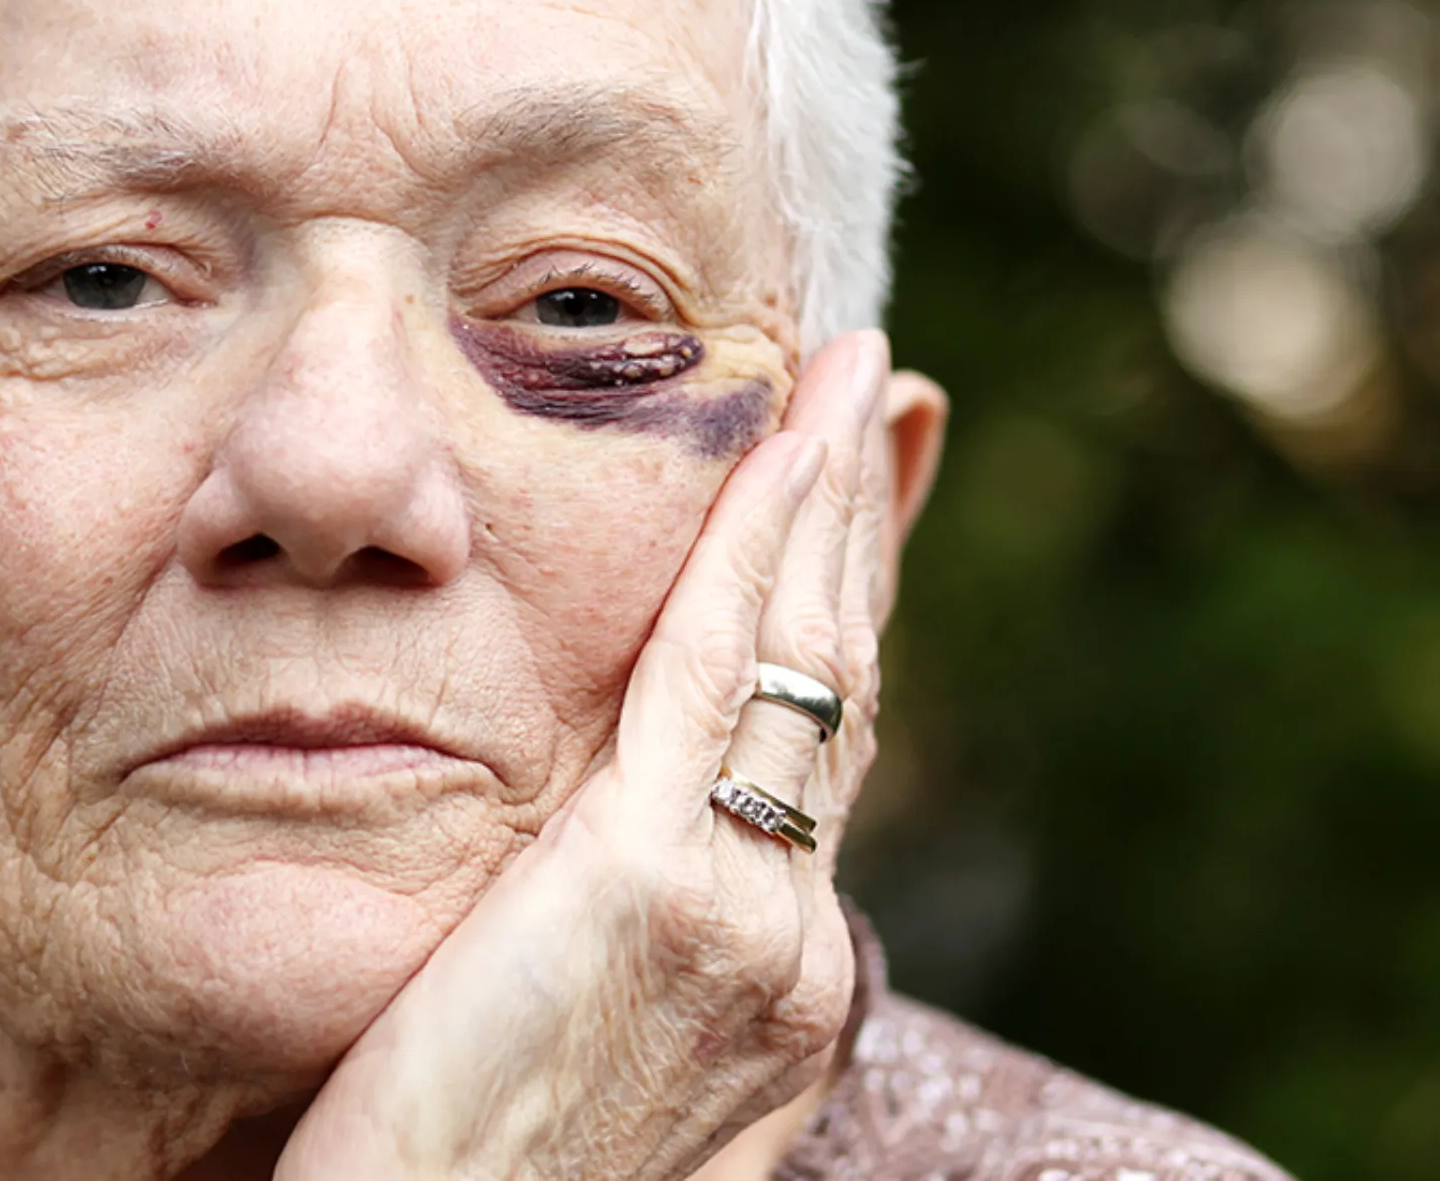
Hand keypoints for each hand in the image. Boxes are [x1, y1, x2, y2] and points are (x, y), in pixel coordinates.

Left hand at [276, 331, 900, 1180]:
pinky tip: (781, 443)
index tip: (846, 508)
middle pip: (839, 687)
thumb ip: (593, 958)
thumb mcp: (563, 1062)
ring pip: (804, 657)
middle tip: (876, 391)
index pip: (822, 761)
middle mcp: (788, 947)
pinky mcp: (652, 886)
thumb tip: (578, 892)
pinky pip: (718, 666)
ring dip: (827, 499)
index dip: (841, 620)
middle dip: (860, 528)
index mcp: (768, 987)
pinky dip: (759, 541)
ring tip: (846, 377)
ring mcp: (740, 917)